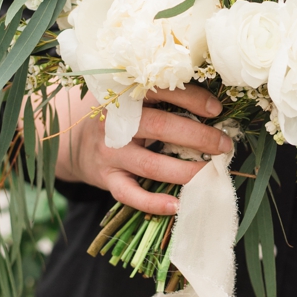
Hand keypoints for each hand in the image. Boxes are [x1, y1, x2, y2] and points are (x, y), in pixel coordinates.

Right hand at [53, 84, 232, 215]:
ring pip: (151, 164)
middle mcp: (115, 123)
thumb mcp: (132, 100)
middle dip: (199, 137)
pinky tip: (177, 205)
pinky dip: (153, 202)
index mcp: (126, 97)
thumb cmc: (117, 117)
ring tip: (211, 173)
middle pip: (161, 127)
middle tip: (224, 145)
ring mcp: (109, 153)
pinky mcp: (106, 178)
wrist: (72, 140)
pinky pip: (130, 194)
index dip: (191, 99)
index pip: (161, 92)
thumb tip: (214, 107)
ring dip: (186, 170)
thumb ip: (162, 100)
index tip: (217, 109)